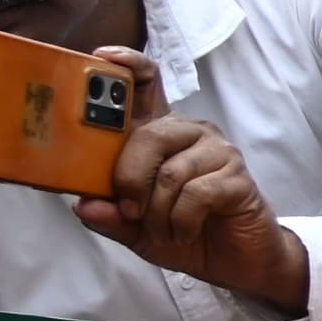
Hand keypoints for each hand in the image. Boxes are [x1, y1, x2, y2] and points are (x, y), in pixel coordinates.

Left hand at [73, 53, 308, 309]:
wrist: (235, 262)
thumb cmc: (185, 233)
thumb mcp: (134, 228)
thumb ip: (109, 216)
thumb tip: (84, 205)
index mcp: (161, 135)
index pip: (147, 85)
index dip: (127, 65)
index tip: (103, 58)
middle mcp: (190, 133)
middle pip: (149, 136)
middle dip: (130, 180)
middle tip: (131, 211)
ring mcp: (218, 152)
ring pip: (171, 172)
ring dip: (158, 213)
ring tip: (164, 230)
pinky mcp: (237, 176)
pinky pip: (196, 194)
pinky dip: (181, 221)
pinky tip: (185, 231)